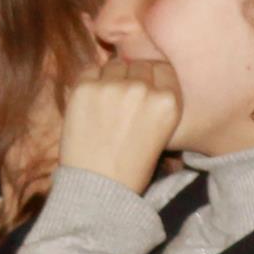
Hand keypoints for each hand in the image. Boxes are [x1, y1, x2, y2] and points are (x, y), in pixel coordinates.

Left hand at [57, 59, 181, 193]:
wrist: (98, 189)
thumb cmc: (132, 168)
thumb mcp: (162, 132)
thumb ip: (158, 100)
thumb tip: (141, 73)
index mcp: (168, 102)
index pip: (163, 67)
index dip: (153, 77)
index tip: (145, 89)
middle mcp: (143, 89)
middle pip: (139, 64)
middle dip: (133, 77)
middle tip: (123, 102)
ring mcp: (112, 86)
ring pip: (114, 65)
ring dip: (112, 78)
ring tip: (107, 105)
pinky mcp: (84, 88)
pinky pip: (90, 71)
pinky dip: (91, 83)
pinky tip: (92, 106)